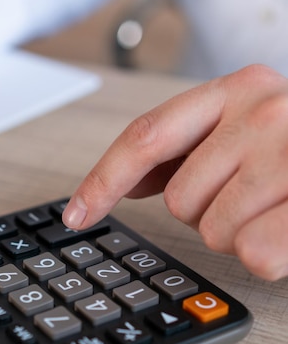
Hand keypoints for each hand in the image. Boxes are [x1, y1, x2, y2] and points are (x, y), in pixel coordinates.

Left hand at [63, 64, 287, 280]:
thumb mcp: (242, 128)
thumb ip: (186, 148)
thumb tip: (127, 183)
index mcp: (234, 89)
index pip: (145, 138)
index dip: (104, 180)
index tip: (76, 215)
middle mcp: (265, 110)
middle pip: (182, 198)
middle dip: (205, 212)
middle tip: (248, 196)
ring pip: (217, 231)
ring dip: (239, 233)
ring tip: (275, 208)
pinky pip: (257, 251)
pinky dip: (267, 253)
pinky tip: (287, 230)